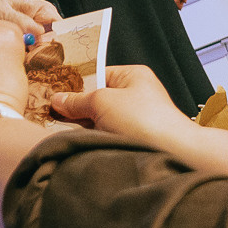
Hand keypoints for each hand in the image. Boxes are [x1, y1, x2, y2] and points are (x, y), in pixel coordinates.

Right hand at [47, 63, 195, 146]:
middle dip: (78, 108)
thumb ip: (78, 100)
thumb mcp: (103, 102)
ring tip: (66, 131)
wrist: (174, 153)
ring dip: (86, 126)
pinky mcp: (135, 139)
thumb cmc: (145, 121)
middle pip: (97, 99)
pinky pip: (108, 136)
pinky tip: (83, 144)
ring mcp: (136, 118)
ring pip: (101, 120)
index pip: (97, 74)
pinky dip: (96, 139)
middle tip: (54, 115)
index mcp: (132, 75)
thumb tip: (58, 100)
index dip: (76, 84)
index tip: (55, 93)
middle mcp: (136, 94)